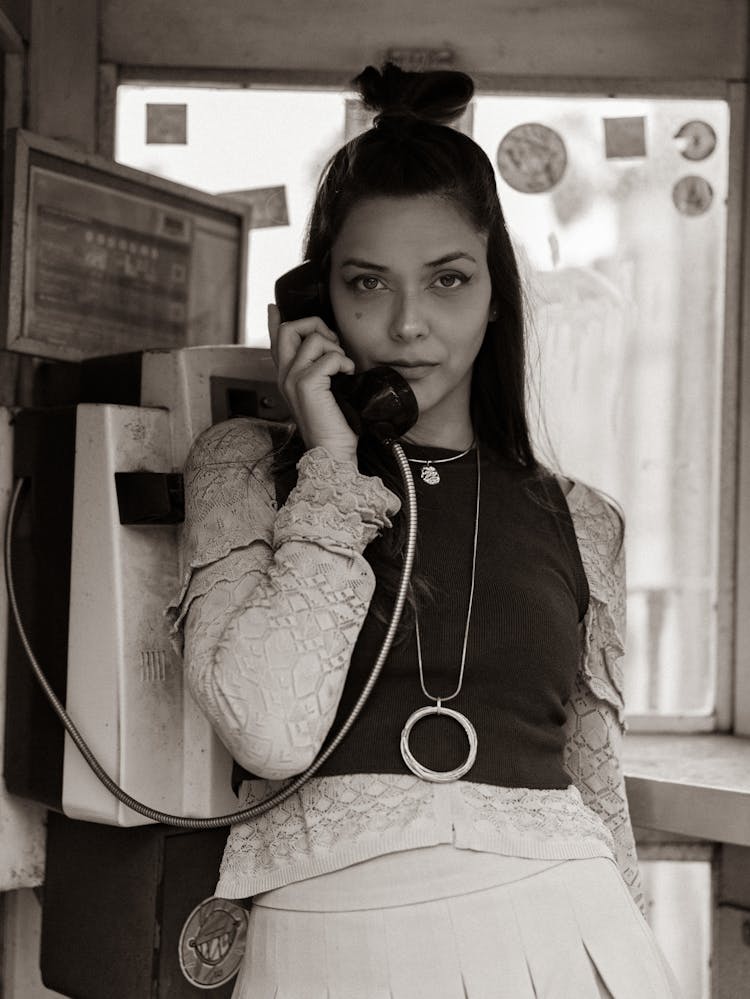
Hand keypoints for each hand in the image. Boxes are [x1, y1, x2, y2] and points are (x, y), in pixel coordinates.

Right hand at [268, 303, 357, 463]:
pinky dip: (343, 362)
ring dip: (335, 347)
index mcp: (286, 377)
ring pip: (312, 338)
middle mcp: (284, 375)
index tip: (273, 308)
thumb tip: (331, 351)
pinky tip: (347, 374)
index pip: (276, 341)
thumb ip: (320, 372)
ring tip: (342, 366)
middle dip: (316, 326)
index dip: (275, 321)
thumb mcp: (323, 394)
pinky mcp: (306, 384)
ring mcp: (293, 379)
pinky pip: (329, 356)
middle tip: (334, 345)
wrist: (331, 453)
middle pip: (290, 328)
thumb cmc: (333, 427)